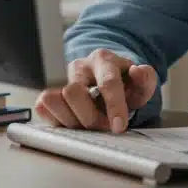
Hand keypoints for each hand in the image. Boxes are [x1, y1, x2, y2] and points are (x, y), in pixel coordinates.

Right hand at [34, 48, 156, 132]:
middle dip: (90, 116)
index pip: (107, 82)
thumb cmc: (126, 83)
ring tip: (89, 125)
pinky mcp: (50, 94)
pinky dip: (56, 119)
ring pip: (54, 100)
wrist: (109, 80)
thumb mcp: (143, 81)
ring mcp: (62, 80)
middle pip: (73, 92)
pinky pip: (42, 106)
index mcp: (105, 60)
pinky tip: (74, 122)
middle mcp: (80, 67)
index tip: (119, 126)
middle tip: (104, 126)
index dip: (114, 106)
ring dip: (72, 120)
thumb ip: (146, 78)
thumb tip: (138, 71)